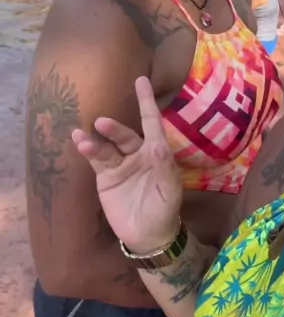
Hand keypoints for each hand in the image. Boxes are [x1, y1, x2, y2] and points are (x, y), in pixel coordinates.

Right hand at [71, 77, 182, 254]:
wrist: (147, 236)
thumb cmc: (164, 211)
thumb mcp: (170, 191)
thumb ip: (164, 167)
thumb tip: (159, 144)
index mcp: (157, 153)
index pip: (151, 123)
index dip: (146, 102)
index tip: (141, 80)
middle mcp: (138, 154)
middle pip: (125, 134)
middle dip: (114, 128)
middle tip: (102, 122)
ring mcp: (121, 164)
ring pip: (107, 146)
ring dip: (96, 140)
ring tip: (83, 138)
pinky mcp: (105, 177)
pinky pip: (96, 159)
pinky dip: (87, 150)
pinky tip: (79, 142)